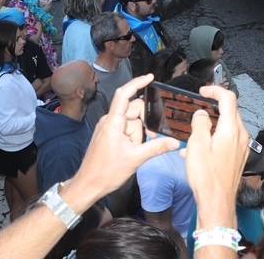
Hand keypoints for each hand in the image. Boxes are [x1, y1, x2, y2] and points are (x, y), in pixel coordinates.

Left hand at [65, 74, 179, 209]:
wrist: (87, 185)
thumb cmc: (107, 172)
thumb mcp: (135, 159)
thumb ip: (156, 148)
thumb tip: (175, 142)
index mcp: (113, 122)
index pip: (124, 94)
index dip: (137, 83)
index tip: (151, 77)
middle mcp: (109, 121)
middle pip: (133, 110)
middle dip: (144, 122)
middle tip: (152, 138)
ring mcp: (107, 128)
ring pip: (131, 122)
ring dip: (138, 133)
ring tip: (138, 150)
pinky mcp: (107, 135)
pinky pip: (125, 129)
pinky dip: (133, 136)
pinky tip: (135, 149)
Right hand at [184, 84, 250, 225]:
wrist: (217, 202)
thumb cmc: (207, 176)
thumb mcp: (197, 146)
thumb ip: (199, 124)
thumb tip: (202, 113)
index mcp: (231, 129)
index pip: (229, 98)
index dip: (215, 90)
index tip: (203, 91)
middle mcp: (241, 136)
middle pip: (230, 111)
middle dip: (214, 107)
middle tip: (198, 108)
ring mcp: (242, 147)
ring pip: (228, 126)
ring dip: (213, 124)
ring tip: (195, 132)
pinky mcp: (239, 157)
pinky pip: (228, 140)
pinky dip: (215, 137)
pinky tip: (199, 150)